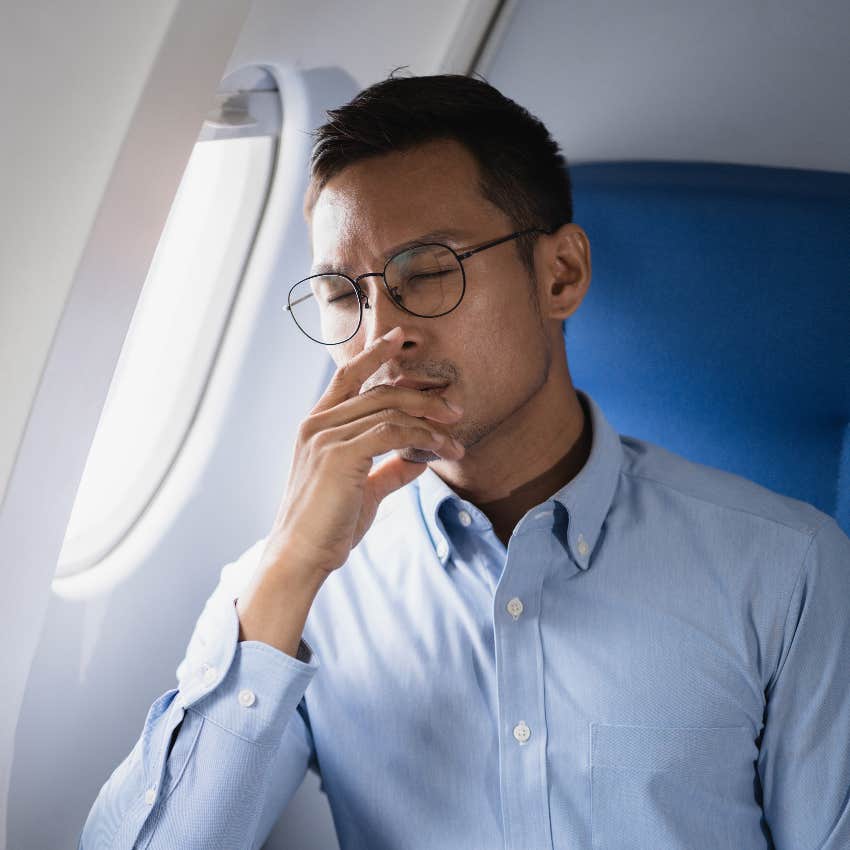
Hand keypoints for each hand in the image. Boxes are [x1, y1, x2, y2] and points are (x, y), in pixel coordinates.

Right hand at [261, 327, 464, 577]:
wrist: (301, 556)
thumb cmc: (328, 525)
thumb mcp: (363, 491)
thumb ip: (388, 470)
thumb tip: (418, 459)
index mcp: (316, 426)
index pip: (347, 377)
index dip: (373, 354)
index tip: (398, 337)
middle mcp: (317, 424)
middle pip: (378, 391)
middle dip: (422, 397)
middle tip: (454, 411)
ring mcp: (325, 437)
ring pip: (389, 411)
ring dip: (430, 424)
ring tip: (455, 441)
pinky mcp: (339, 454)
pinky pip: (392, 433)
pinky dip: (422, 439)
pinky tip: (440, 450)